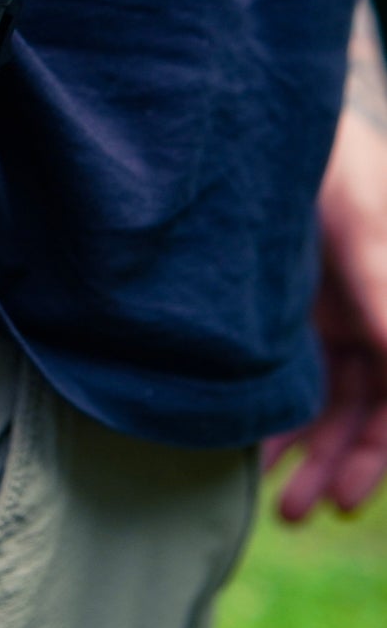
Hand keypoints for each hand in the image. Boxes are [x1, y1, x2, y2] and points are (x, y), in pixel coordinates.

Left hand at [265, 0, 386, 520]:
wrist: (258, 115)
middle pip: (362, 409)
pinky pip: (283, 371)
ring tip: (273, 502)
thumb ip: (378, 283)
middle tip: (299, 513)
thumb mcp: (356, 220)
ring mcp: (321, 310)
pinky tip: (252, 449)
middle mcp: (364, 314)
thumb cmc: (326, 159)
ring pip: (323, 399)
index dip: (378, 452)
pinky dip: (273, 411)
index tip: (346, 496)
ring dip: (304, 450)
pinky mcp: (276, 303)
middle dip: (338, 465)